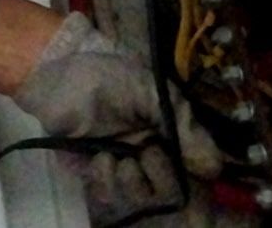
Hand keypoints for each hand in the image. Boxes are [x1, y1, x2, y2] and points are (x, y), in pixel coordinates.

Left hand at [10, 13, 221, 220]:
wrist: (56, 74)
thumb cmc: (106, 74)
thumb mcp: (148, 89)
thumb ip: (181, 125)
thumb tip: (215, 166)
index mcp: (168, 128)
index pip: (194, 164)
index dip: (195, 174)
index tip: (189, 172)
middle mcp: (151, 150)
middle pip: (171, 189)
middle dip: (160, 177)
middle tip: (147, 152)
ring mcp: (123, 164)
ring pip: (140, 197)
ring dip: (129, 179)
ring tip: (114, 154)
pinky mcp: (96, 175)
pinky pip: (109, 196)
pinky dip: (105, 179)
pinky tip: (97, 157)